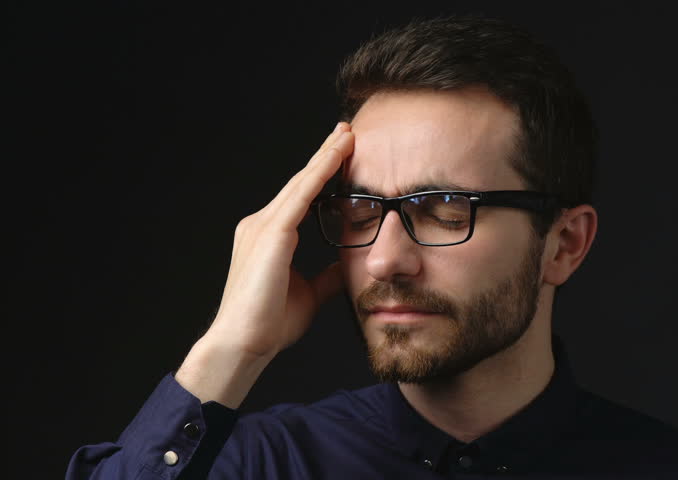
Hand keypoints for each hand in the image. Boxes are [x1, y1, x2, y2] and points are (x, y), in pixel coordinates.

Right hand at [204, 123, 353, 358]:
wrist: (243, 344)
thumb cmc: (270, 323)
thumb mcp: (309, 293)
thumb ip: (326, 276)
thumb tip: (347, 266)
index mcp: (270, 236)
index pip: (302, 197)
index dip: (322, 174)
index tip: (343, 154)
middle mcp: (263, 224)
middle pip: (301, 182)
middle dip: (325, 156)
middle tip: (347, 131)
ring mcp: (263, 226)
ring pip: (301, 183)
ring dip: (326, 157)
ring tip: (347, 135)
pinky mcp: (271, 234)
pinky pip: (301, 196)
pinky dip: (320, 173)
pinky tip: (337, 156)